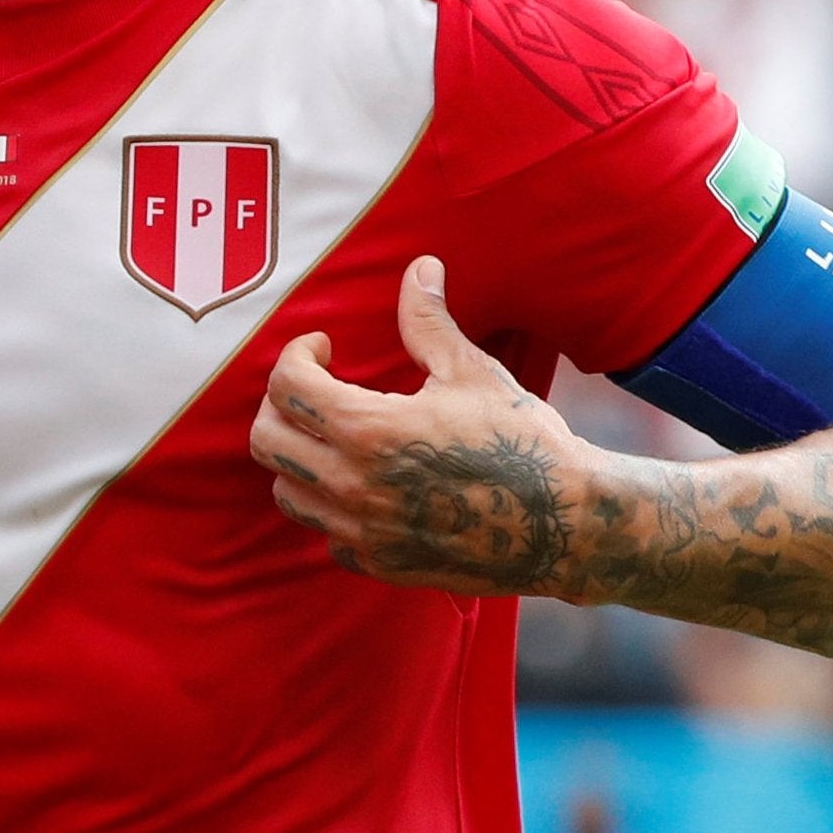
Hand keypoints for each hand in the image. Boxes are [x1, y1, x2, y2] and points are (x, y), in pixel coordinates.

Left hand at [249, 257, 591, 595]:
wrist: (565, 525)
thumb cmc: (522, 440)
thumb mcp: (471, 371)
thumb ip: (428, 320)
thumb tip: (420, 267)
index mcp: (370, 431)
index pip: (287, 387)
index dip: (297, 354)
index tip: (325, 345)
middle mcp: (354, 486)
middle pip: (267, 441)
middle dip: (280, 405)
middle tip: (317, 389)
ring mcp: (364, 532)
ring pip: (288, 492)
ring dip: (299, 457)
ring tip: (336, 435)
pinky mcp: (382, 564)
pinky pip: (327, 536)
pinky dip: (331, 508)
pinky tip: (365, 484)